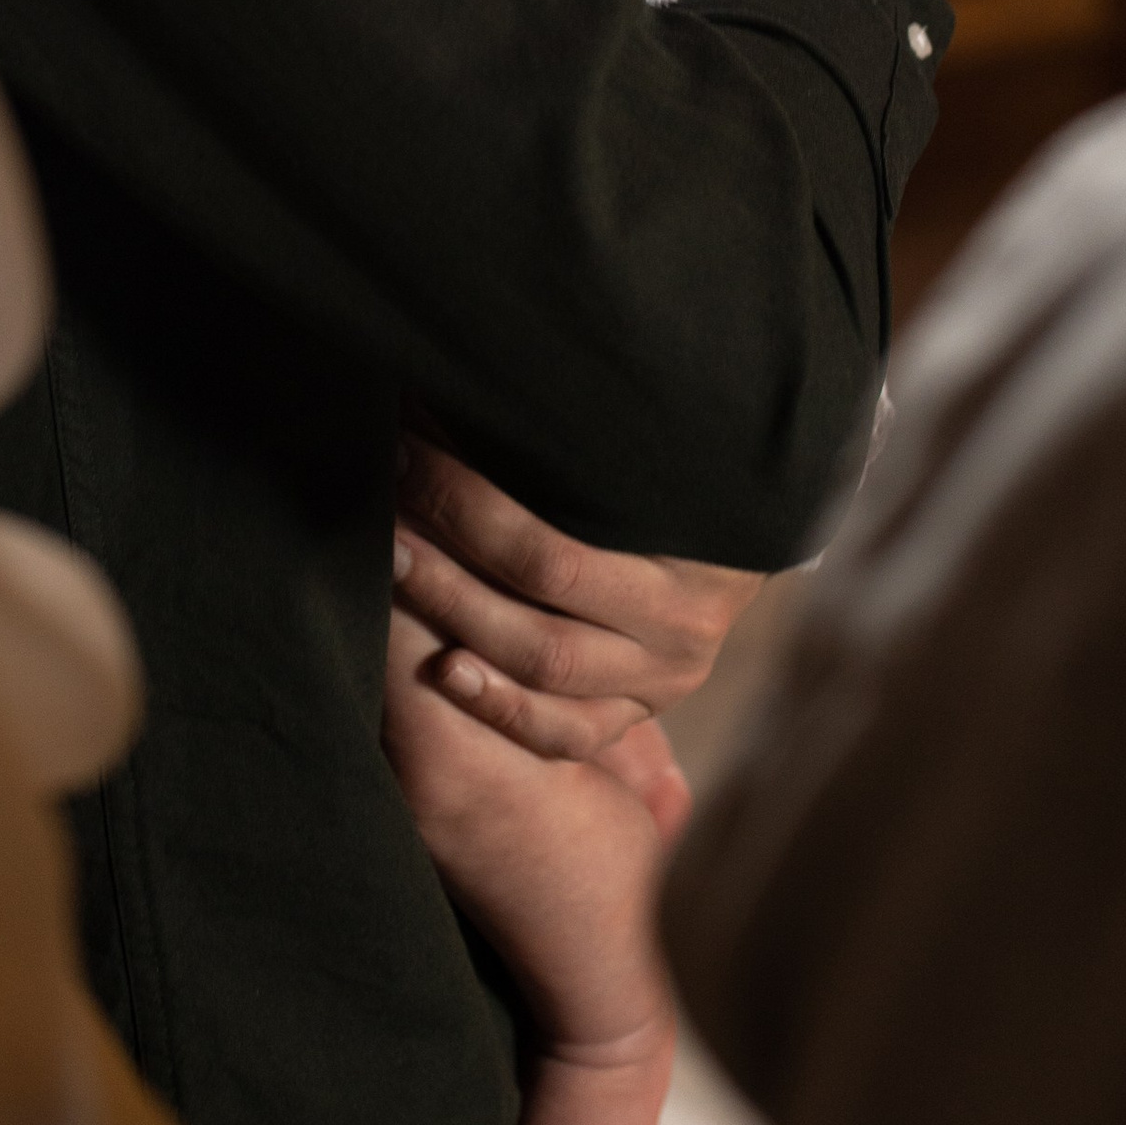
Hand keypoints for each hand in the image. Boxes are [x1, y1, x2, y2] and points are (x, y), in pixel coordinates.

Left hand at [391, 440, 762, 760]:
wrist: (739, 522)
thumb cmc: (668, 466)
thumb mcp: (638, 451)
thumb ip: (565, 442)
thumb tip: (462, 391)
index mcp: (693, 567)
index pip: (551, 558)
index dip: (466, 509)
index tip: (409, 458)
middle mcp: (681, 636)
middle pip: (539, 625)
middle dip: (448, 572)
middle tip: (386, 519)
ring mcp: (661, 684)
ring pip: (544, 678)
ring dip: (458, 623)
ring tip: (394, 573)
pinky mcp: (636, 713)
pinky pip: (563, 733)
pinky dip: (499, 707)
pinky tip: (441, 670)